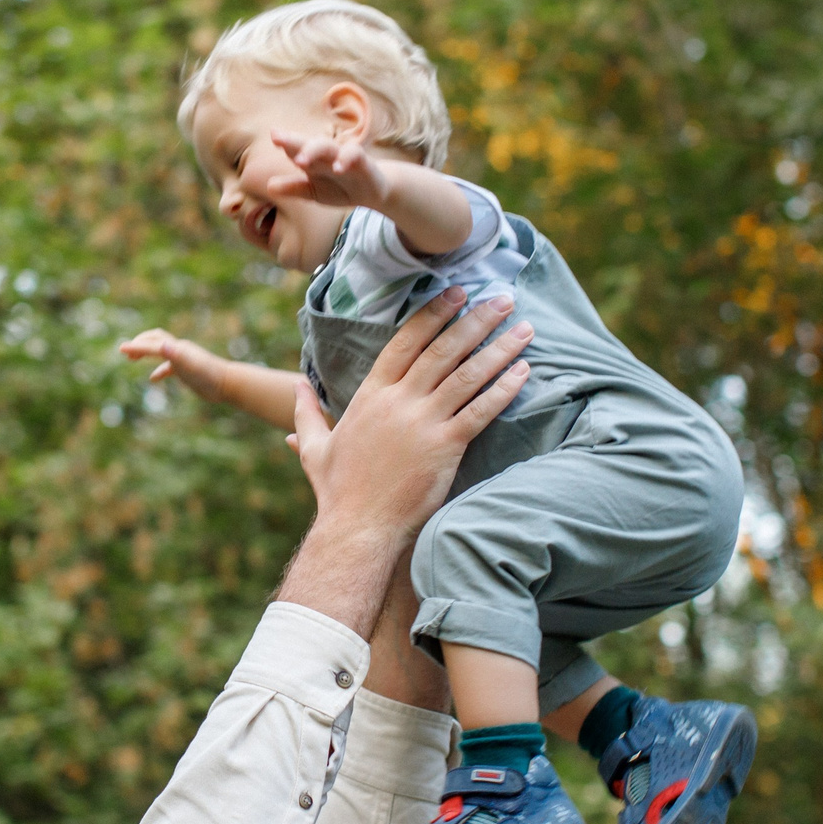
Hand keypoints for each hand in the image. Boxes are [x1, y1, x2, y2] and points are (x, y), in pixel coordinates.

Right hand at [118, 329, 228, 402]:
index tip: (121, 349)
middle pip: (155, 340)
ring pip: (161, 352)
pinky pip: (169, 368)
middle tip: (125, 351)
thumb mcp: (189, 364)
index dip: (136, 346)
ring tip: (132, 360)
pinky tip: (153, 379)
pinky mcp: (187, 371)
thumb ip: (175, 354)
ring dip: (146, 353)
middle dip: (139, 343)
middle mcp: (179, 350)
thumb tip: (162, 344)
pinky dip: (159, 371)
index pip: (152, 343)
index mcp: (177, 348)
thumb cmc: (208, 374)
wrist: (226, 383)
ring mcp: (183, 360)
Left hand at [269, 130, 397, 211]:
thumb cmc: (339, 187)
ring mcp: (344, 156)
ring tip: (300, 161)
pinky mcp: (362, 162)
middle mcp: (326, 154)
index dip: (285, 141)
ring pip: (328, 146)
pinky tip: (337, 168)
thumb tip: (269, 186)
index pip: (297, 148)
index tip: (274, 135)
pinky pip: (354, 155)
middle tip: (277, 139)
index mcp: (313, 160)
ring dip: (314, 151)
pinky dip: (345, 159)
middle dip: (293, 141)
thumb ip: (294, 188)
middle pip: (308, 143)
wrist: (373, 192)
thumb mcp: (314, 191)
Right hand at [274, 288, 532, 633]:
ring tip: (524, 327)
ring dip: (498, 348)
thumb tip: (298, 387)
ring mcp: (423, 422)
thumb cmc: (338, 492)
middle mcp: (398, 401)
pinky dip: (504, 388)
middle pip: (443, 350)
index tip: (456, 294)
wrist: (358, 528)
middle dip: (475, 320)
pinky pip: (481, 410)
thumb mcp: (314, 447)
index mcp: (370, 395)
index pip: (405, 342)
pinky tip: (524, 371)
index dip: (433, 315)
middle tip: (502, 299)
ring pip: (467, 375)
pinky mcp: (446, 446)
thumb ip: (307, 413)